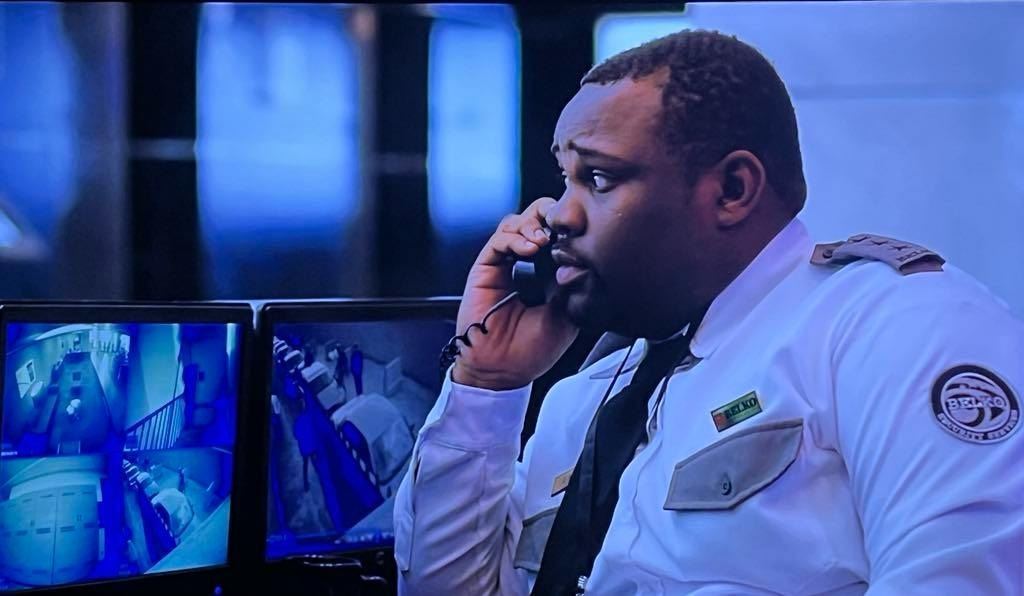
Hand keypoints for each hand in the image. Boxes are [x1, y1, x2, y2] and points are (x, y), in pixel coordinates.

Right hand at [453, 197, 578, 389]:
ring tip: (544, 239)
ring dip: (533, 223)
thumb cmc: (533, 349)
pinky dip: (515, 237)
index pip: (559, 235)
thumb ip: (576, 287)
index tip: (584, 233)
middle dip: (551, 215)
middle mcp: (526, 263)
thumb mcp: (568, 317)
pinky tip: (530, 247)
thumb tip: (585, 259)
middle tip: (563, 224)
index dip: (570, 229)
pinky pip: (499, 240)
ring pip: (517, 222)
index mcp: (548, 272)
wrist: (502, 370)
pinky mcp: (486, 268)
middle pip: (537, 219)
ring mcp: (505, 263)